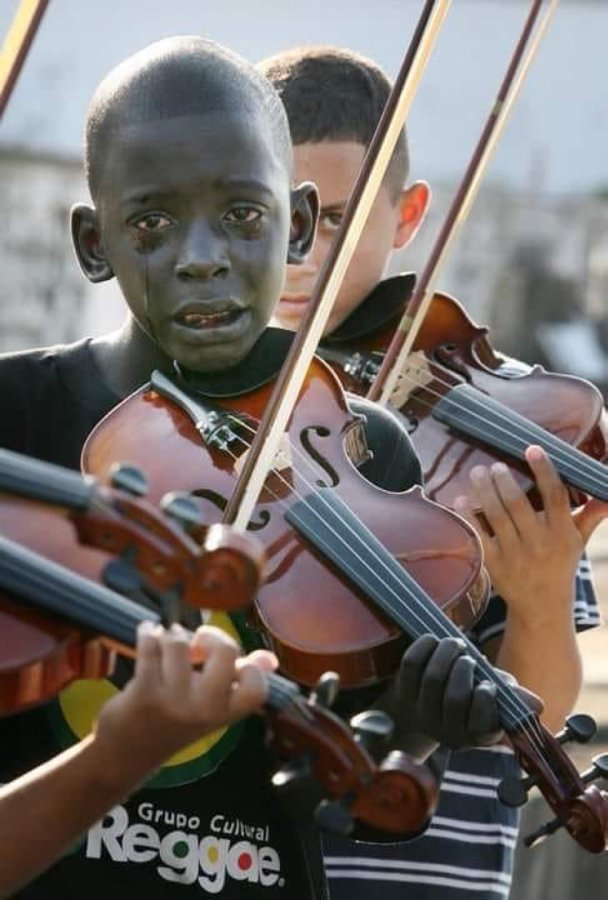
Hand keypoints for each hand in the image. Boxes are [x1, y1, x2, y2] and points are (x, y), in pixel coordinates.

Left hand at [95, 623, 276, 771]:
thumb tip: (270, 660)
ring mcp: (173, 701)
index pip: (256, 688)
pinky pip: (151, 645)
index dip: (250, 666)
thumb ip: (239, 681)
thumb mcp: (211, 708)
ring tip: (166, 642)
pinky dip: (147, 633)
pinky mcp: (144, 692)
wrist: (125, 754)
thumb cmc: (174, 722)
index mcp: (225, 713)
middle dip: (209, 635)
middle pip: (225, 650)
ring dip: (171, 634)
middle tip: (197, 641)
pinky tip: (146, 634)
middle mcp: (204, 709)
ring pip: (180, 642)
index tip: (234, 659)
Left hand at [394, 635, 502, 749]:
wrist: (424, 704)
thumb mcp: (495, 699)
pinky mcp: (402, 692)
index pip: (481, 724)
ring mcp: (422, 712)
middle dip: (464, 670)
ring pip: (433, 678)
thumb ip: (513, 698)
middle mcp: (448, 730)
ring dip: (446, 653)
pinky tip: (434, 640)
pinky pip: (412, 664)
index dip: (484, 699)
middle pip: (455, 698)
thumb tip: (538, 706)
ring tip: (455, 644)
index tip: (488, 684)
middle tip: (468, 658)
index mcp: (476, 735)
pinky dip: (424, 646)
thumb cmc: (469, 696)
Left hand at [453, 446, 607, 623]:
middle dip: (504, 480)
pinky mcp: (495, 564)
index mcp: (562, 534)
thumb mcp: (578, 541)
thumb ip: (590, 515)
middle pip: (518, 505)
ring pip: (497, 516)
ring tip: (477, 472)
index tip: (532, 449)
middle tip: (494, 465)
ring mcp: (515, 555)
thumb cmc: (560, 565)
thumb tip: (607, 496)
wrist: (542, 607)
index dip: (544, 471)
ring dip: (484, 491)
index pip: (555, 496)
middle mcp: (539, 543)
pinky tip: (461, 499)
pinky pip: (479, 535)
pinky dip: (469, 516)